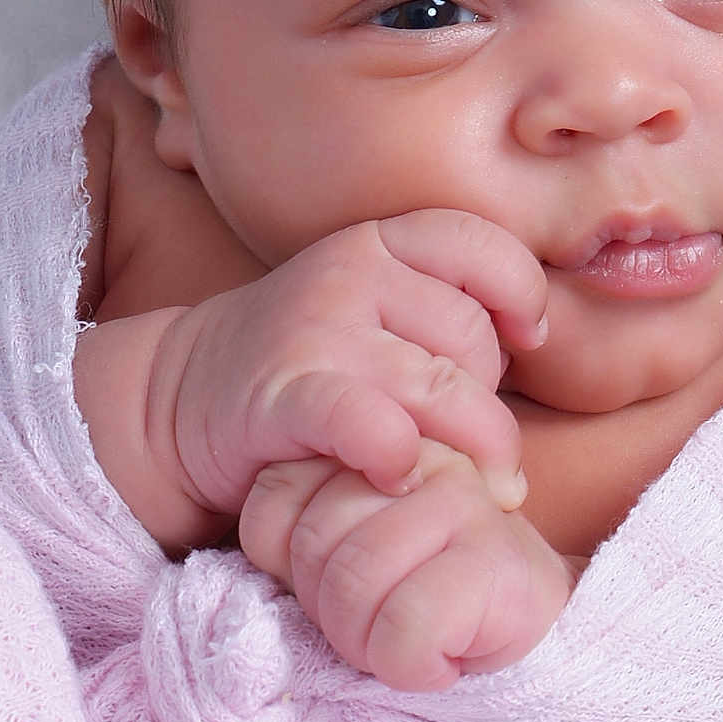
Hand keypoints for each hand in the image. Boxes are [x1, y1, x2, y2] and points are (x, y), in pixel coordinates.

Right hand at [155, 211, 547, 526]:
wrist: (184, 398)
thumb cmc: (314, 364)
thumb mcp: (380, 312)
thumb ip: (447, 313)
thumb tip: (538, 344)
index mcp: (383, 242)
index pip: (483, 243)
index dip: (522, 291)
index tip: (528, 339)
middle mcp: (352, 271)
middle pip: (472, 332)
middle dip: (486, 394)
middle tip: (463, 433)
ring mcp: (317, 329)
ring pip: (441, 384)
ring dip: (469, 445)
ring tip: (465, 479)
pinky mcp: (285, 394)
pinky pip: (370, 422)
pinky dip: (397, 454)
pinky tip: (400, 475)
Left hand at [239, 446, 578, 689]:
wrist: (518, 620)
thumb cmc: (414, 586)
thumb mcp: (336, 541)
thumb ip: (299, 514)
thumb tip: (268, 536)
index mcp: (377, 431)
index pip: (276, 493)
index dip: (286, 562)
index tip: (334, 578)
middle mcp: (424, 451)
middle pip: (313, 541)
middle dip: (328, 607)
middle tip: (375, 618)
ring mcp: (467, 497)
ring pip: (355, 582)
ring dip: (366, 641)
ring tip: (404, 637)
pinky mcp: (498, 557)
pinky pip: (407, 625)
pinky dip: (408, 664)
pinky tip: (437, 655)